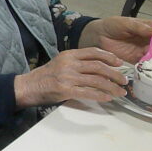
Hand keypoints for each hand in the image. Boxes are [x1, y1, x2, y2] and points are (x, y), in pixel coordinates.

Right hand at [13, 48, 127, 107]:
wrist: (27, 87)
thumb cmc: (45, 76)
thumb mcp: (60, 63)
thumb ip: (77, 63)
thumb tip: (99, 69)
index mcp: (68, 54)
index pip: (93, 52)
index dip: (109, 57)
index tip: (119, 63)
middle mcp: (69, 63)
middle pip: (99, 66)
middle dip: (115, 74)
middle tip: (124, 80)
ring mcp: (67, 77)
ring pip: (97, 80)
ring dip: (112, 87)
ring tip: (120, 92)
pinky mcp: (66, 90)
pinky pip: (88, 92)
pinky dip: (101, 95)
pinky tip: (108, 98)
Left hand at [79, 17, 151, 61]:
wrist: (98, 36)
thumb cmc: (112, 25)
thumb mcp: (125, 23)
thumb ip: (139, 27)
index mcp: (149, 28)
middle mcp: (149, 40)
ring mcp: (143, 50)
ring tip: (146, 51)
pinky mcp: (136, 59)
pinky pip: (146, 63)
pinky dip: (148, 63)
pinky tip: (143, 60)